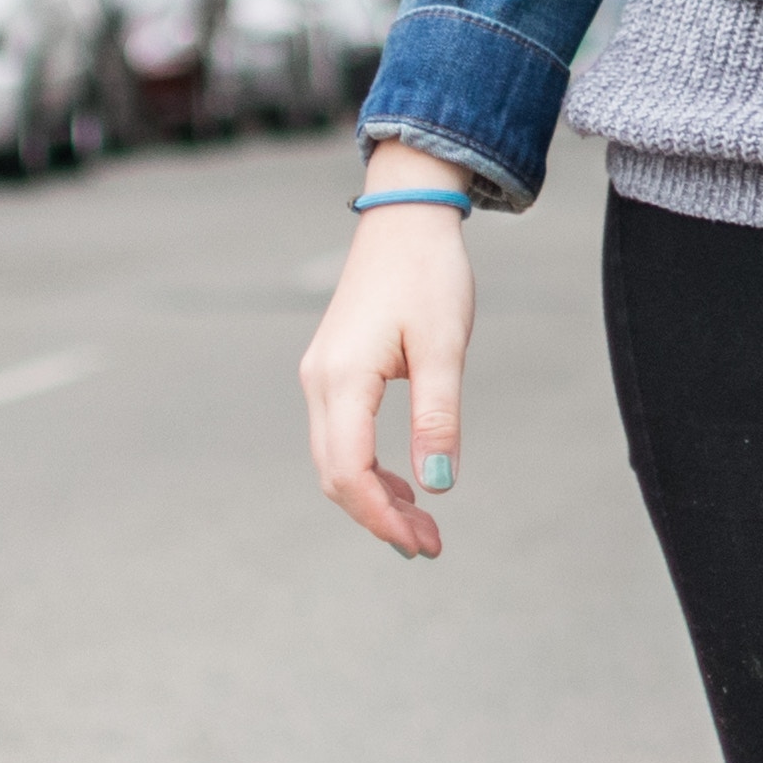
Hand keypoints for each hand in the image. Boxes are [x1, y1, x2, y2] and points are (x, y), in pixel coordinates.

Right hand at [298, 163, 479, 560]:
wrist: (406, 217)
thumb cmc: (429, 275)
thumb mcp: (443, 347)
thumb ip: (438, 417)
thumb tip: (436, 485)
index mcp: (342, 379)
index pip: (348, 472)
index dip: (382, 517)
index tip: (422, 543)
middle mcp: (319, 382)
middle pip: (334, 474)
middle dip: (379, 517)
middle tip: (430, 545)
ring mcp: (321, 376)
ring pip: (335, 459)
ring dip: (373, 498)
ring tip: (421, 526)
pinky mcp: (333, 370)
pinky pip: (340, 437)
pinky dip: (368, 469)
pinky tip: (404, 485)